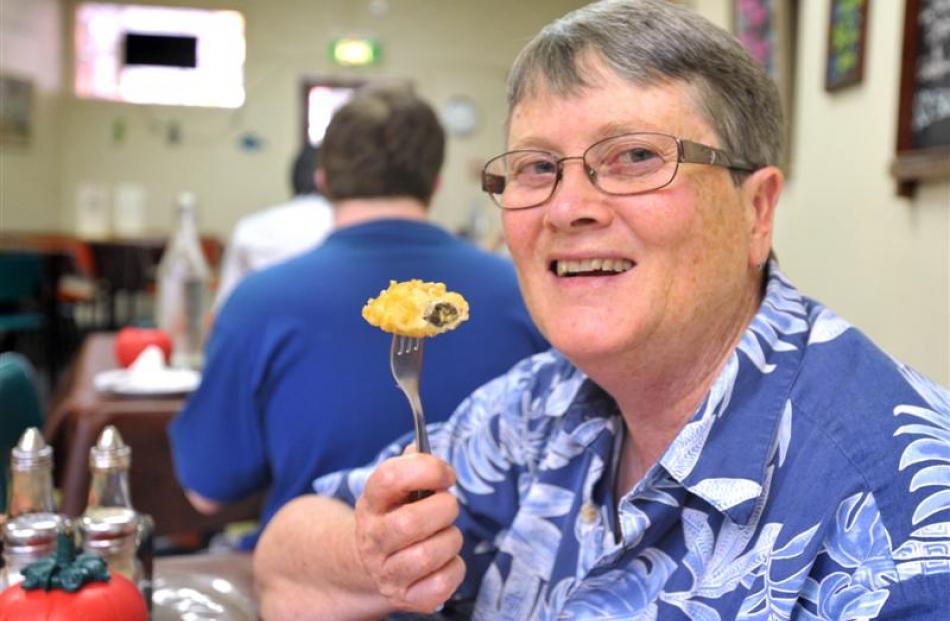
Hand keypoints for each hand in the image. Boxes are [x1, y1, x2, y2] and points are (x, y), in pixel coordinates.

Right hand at [354, 452, 465, 612]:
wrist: (374, 563)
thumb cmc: (397, 515)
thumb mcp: (397, 489)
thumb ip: (411, 465)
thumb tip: (419, 447)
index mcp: (372, 502)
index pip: (391, 477)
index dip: (427, 469)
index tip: (447, 475)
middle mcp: (372, 538)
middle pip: (410, 522)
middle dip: (444, 510)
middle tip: (449, 508)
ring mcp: (385, 571)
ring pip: (427, 555)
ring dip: (451, 540)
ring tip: (446, 536)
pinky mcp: (404, 598)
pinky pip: (439, 585)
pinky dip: (454, 570)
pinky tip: (446, 561)